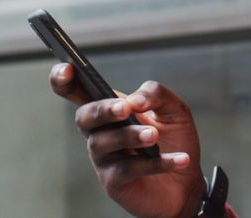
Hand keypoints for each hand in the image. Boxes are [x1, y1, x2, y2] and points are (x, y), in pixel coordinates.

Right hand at [50, 64, 205, 217]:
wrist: (187, 179)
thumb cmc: (174, 139)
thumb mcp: (174, 109)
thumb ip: (155, 94)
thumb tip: (135, 100)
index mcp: (110, 109)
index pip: (77, 91)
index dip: (64, 79)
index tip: (67, 67)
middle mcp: (100, 132)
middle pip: (85, 116)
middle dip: (102, 109)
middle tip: (125, 109)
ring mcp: (104, 158)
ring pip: (104, 142)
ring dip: (130, 136)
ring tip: (154, 135)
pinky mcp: (114, 182)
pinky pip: (128, 169)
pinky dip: (156, 163)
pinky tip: (180, 159)